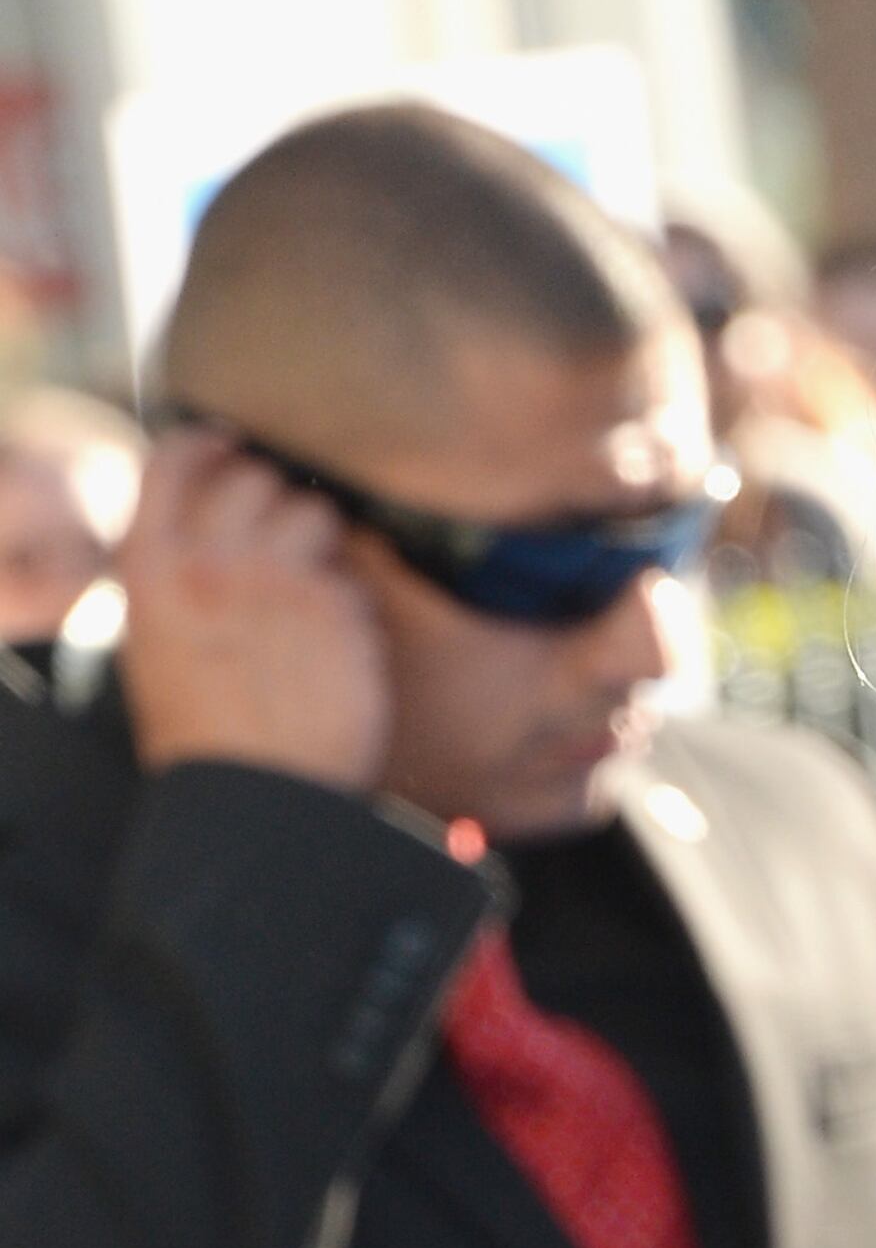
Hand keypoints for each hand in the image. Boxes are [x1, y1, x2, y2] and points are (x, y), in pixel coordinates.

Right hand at [117, 427, 390, 793]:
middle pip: (254, 477)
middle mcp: (210, 562)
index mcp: (151, 567)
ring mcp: (278, 583)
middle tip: (282, 543)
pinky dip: (349, 606)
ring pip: (314, 514)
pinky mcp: (338, 614)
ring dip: (320, 541)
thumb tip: (209, 516)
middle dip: (273, 500)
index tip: (232, 443)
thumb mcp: (155, 641)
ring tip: (312, 594)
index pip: (174, 459)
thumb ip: (175, 570)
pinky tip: (334, 647)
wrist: (256, 803)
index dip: (209, 443)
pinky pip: (353, 579)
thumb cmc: (202, 732)